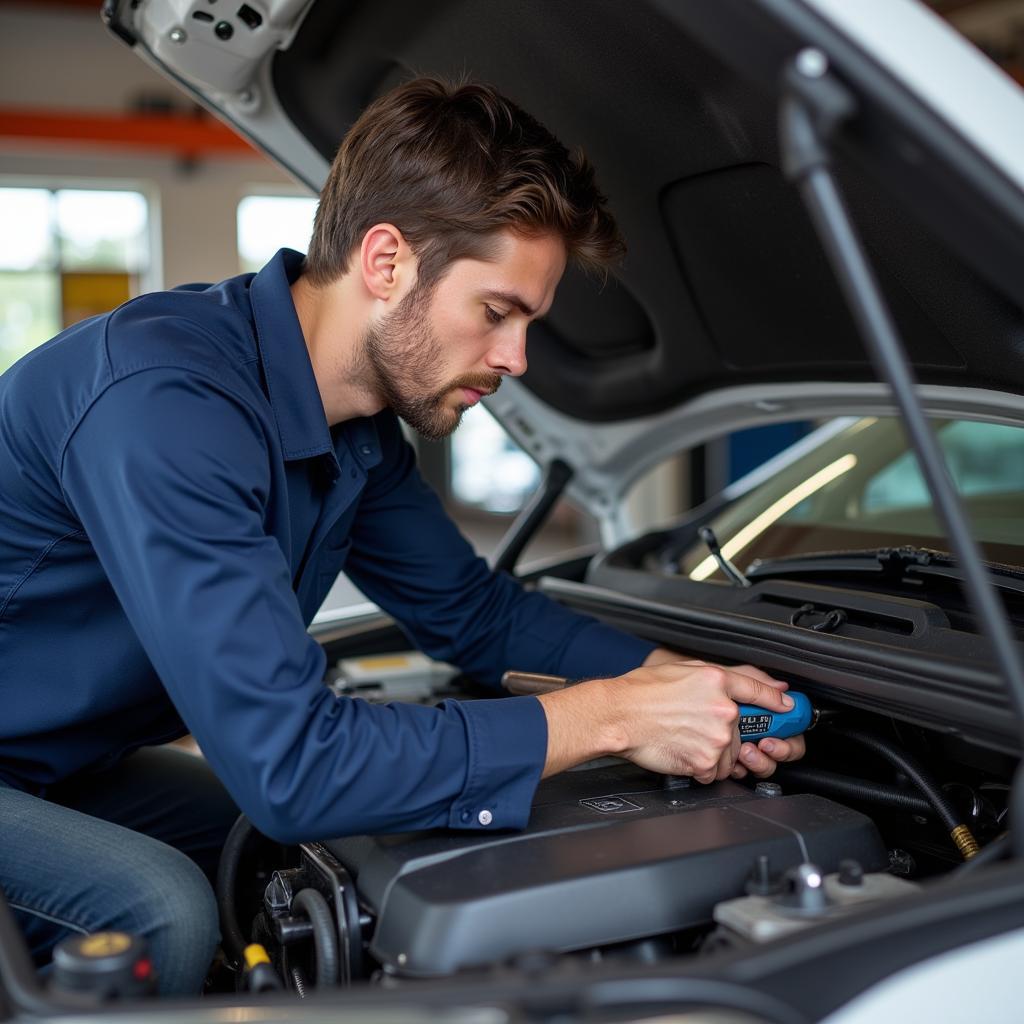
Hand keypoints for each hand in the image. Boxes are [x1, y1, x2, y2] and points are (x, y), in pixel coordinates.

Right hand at [605, 660, 794, 783]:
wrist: (618, 715)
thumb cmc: (642, 691)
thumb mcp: (684, 669)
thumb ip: (725, 677)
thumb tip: (761, 684)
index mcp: (717, 681)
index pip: (758, 691)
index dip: (775, 701)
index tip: (786, 708)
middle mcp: (723, 709)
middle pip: (741, 732)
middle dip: (724, 735)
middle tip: (694, 728)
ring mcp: (716, 738)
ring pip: (730, 756)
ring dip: (713, 754)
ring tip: (684, 739)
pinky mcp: (705, 762)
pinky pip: (714, 773)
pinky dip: (701, 769)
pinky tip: (681, 752)